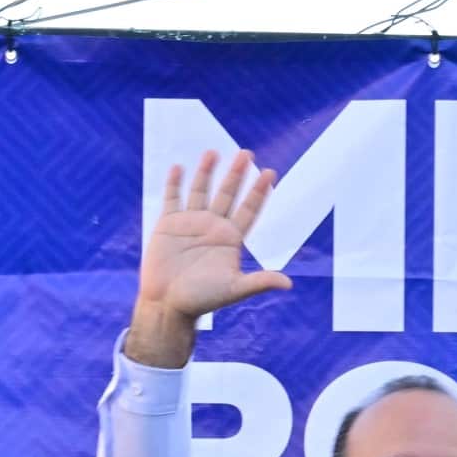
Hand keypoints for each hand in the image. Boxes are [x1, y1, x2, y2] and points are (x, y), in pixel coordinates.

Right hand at [127, 149, 290, 367]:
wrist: (168, 304)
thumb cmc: (202, 300)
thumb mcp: (233, 289)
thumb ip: (259, 282)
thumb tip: (289, 283)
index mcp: (230, 239)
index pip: (249, 210)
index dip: (259, 192)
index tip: (270, 173)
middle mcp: (212, 227)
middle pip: (227, 195)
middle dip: (237, 174)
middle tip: (246, 153)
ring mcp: (190, 223)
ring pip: (200, 191)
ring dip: (206, 172)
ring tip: (213, 152)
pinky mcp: (168, 224)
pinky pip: (172, 199)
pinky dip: (174, 184)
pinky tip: (179, 167)